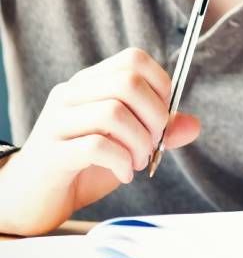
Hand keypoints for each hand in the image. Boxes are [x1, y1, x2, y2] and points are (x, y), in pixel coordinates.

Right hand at [0, 48, 200, 235]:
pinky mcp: (51, 153)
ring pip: (112, 113)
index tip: (164, 116)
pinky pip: (95, 146)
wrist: (34, 198)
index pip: (133, 59)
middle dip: (154, 116)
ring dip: (139, 143)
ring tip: (137, 162)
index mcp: (90, 84)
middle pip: (127, 82)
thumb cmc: (83, 166)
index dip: (161, 85)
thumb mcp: (128, 144)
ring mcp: (57, 122)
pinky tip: (123, 174)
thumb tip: (193, 125)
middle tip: (153, 144)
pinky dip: (121, 162)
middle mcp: (71, 95)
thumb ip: (159, 133)